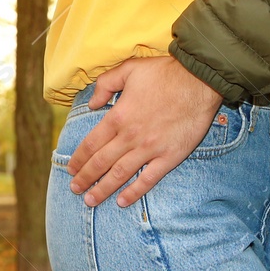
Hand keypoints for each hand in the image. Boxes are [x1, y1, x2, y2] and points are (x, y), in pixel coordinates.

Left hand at [64, 55, 222, 207]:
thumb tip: (91, 103)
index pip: (92, 143)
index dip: (79, 158)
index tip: (70, 168)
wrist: (199, 81)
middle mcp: (130, 136)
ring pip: (120, 174)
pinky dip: (134, 192)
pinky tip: (122, 202)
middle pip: (101, 162)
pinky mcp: (170, 157)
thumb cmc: (163, 72)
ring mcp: (150, 149)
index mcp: (118, 116)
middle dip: (85, 178)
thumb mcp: (128, 69)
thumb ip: (105, 84)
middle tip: (74, 189)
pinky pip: (148, 180)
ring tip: (90, 201)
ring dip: (103, 189)